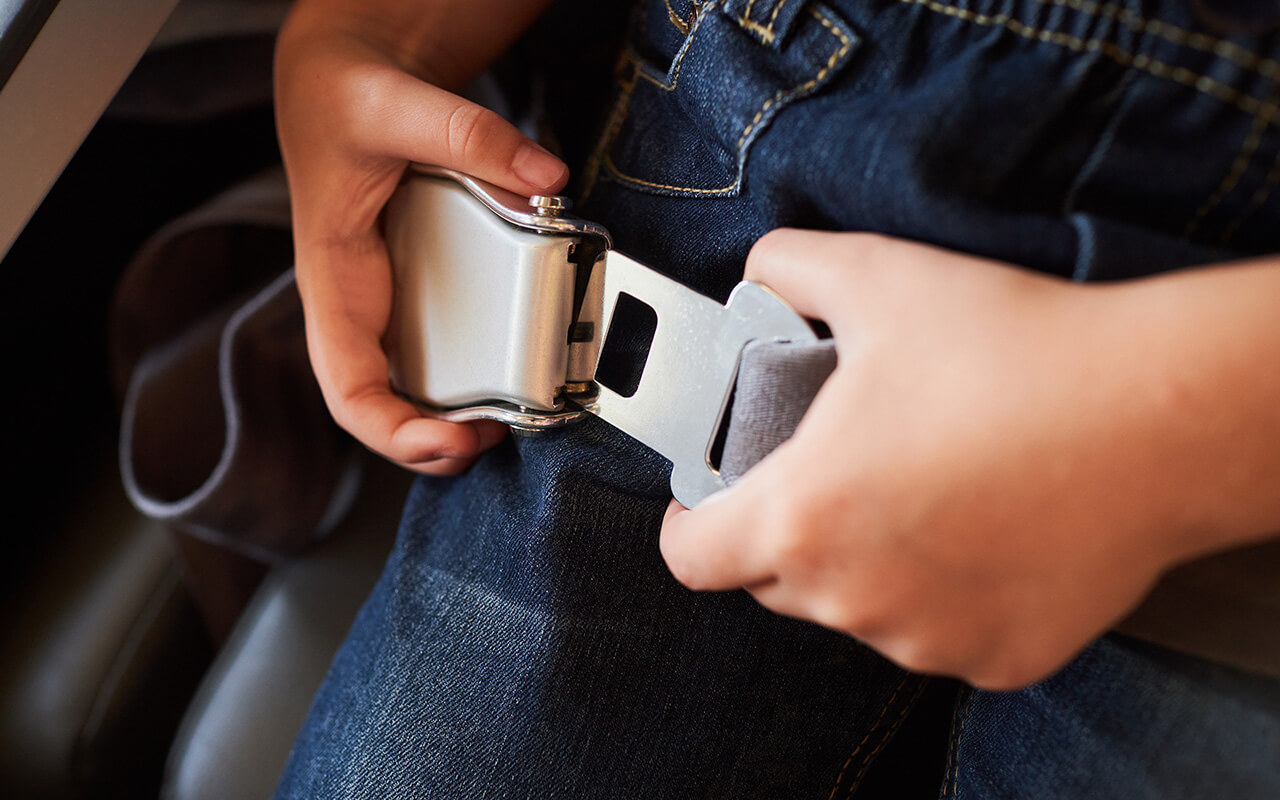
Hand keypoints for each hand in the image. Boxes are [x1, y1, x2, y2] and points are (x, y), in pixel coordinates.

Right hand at [274, 0, 559, 473]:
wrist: (340, 74)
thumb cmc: (343, 95)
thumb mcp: (397, 104)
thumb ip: (470, 135)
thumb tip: (545, 178)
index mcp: (334, 275)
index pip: (345, 382)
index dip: (391, 429)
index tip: (450, 438)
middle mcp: (356, 300)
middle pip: (378, 404)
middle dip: (427, 444)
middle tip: (491, 441)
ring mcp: (383, 298)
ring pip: (403, 387)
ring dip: (444, 423)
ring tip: (501, 428)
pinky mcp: (411, 285)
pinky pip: (430, 351)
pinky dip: (462, 380)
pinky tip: (502, 382)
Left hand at [661, 230, 1227, 688]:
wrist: (1158, 417)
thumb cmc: (1017, 355)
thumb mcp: (879, 277)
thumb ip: (789, 268)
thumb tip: (762, 272)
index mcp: (802, 517)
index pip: (691, 557)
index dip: (689, 523)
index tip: (712, 497)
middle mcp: (853, 596)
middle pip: (775, 580)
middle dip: (788, 529)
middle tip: (839, 468)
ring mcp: (926, 638)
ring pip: (860, 608)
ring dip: (870, 563)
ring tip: (924, 491)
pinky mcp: (997, 658)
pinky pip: (940, 632)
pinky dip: (945, 594)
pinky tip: (984, 531)